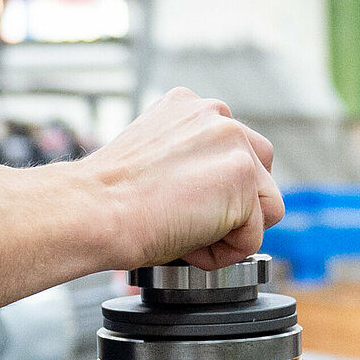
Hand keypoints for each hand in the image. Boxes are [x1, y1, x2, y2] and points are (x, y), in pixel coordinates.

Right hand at [80, 87, 282, 270]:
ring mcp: (234, 142)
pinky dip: (224, 253)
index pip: (234, 153)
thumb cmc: (110, 199)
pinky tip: (187, 242)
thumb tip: (213, 192)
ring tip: (186, 231)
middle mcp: (218, 115)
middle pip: (261, 174)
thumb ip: (191, 160)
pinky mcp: (243, 175)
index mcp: (192, 106)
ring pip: (264, 206)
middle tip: (187, 220)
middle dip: (236, 207)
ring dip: (231, 230)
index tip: (179, 202)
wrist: (94, 211)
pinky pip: (253, 236)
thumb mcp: (155, 160)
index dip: (213, 191)